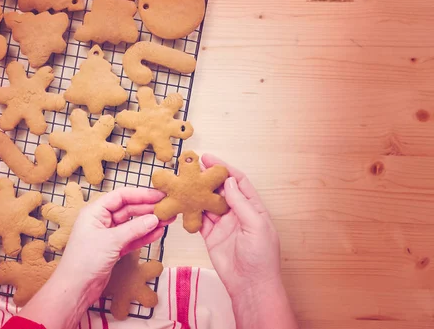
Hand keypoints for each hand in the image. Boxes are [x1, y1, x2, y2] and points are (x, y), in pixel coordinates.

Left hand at [18, 187, 169, 328]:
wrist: (76, 289)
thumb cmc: (85, 261)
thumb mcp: (111, 241)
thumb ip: (134, 229)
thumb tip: (154, 218)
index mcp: (95, 212)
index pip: (121, 197)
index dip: (140, 194)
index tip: (158, 195)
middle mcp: (101, 221)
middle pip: (128, 209)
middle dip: (148, 208)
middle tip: (167, 207)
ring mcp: (108, 235)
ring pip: (132, 225)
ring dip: (149, 222)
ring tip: (168, 219)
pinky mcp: (114, 249)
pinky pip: (132, 239)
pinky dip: (144, 236)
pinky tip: (158, 232)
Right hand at [200, 154, 296, 328]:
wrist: (250, 285)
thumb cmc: (261, 257)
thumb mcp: (255, 225)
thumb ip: (240, 203)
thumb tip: (228, 181)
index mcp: (252, 208)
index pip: (237, 182)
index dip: (224, 168)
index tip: (209, 158)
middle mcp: (237, 213)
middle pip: (220, 190)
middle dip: (207, 177)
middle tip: (191, 166)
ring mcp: (223, 224)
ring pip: (207, 203)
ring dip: (197, 192)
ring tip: (184, 181)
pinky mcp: (211, 236)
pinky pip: (199, 220)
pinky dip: (190, 211)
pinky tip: (182, 202)